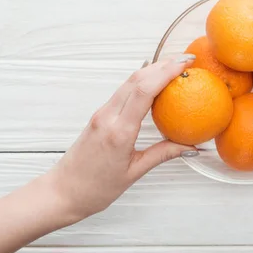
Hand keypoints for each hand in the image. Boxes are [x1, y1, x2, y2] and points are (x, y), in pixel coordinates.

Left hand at [44, 54, 197, 221]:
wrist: (62, 192)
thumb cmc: (94, 188)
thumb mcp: (135, 172)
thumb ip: (163, 154)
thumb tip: (189, 147)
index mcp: (119, 132)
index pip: (144, 91)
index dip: (166, 73)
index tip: (184, 65)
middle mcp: (108, 117)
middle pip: (137, 79)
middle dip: (163, 65)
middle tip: (185, 60)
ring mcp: (101, 114)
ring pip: (129, 82)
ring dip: (152, 70)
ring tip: (174, 67)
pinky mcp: (99, 115)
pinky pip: (123, 92)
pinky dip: (142, 82)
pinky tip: (154, 83)